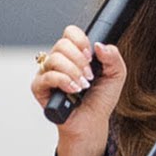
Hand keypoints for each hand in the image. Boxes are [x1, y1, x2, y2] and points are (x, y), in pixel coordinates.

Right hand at [30, 25, 126, 146]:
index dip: (81, 41)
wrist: (92, 122)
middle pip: (62, 44)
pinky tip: (73, 90)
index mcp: (74, 53)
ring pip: (55, 59)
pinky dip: (63, 81)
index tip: (91, 56)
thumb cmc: (100, 100)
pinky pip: (47, 76)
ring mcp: (47, 73)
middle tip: (89, 76)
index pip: (70, 33)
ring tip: (83, 86)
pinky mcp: (39, 87)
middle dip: (80, 60)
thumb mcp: (116, 75)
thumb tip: (99, 45)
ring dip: (73, 72)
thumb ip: (113, 56)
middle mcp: (58, 60)